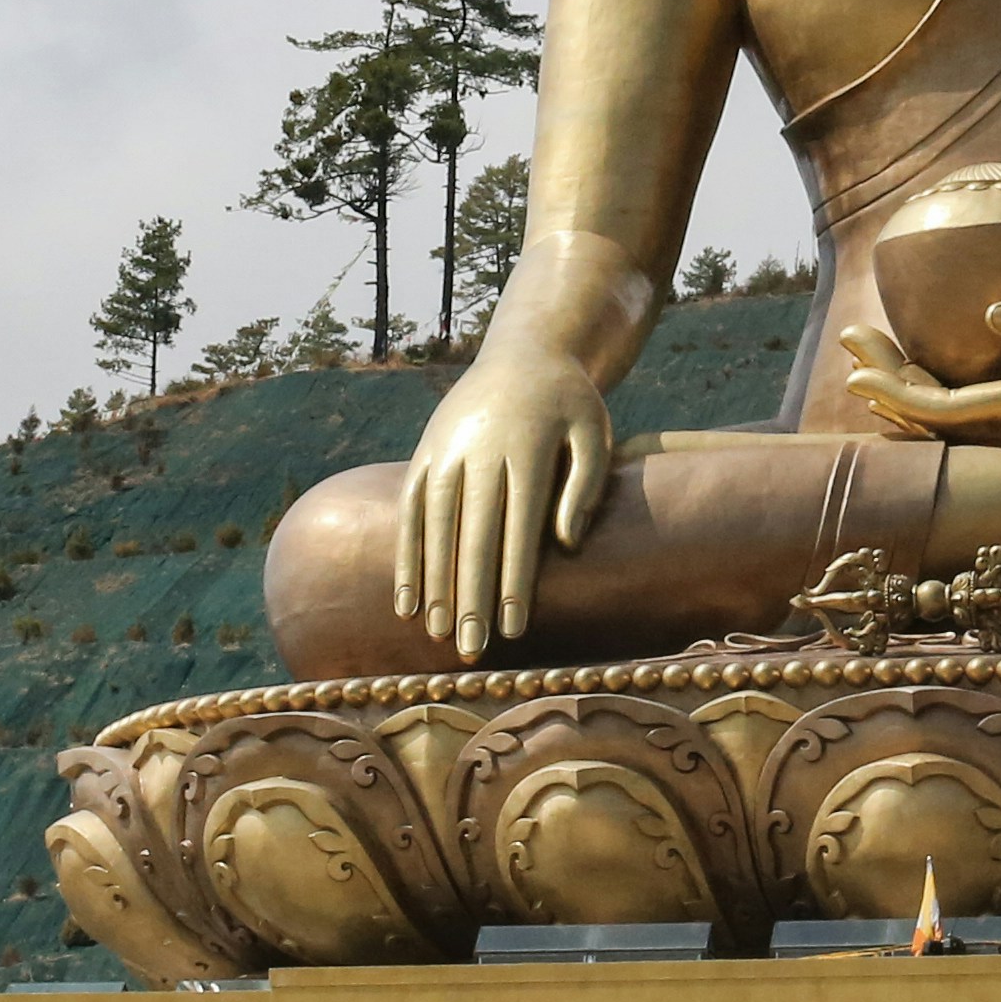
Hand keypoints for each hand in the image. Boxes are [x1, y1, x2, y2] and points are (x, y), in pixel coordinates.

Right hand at [393, 344, 615, 662]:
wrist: (523, 351)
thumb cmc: (569, 404)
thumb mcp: (594, 431)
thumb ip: (586, 486)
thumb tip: (566, 544)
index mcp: (527, 450)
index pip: (518, 528)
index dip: (514, 580)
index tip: (512, 628)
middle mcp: (480, 453)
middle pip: (473, 536)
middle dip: (471, 597)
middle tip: (471, 650)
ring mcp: (445, 453)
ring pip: (435, 528)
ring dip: (435, 585)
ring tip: (438, 634)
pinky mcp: (423, 455)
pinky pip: (408, 512)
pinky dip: (406, 558)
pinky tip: (406, 601)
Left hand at [836, 297, 1000, 439]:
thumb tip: (989, 313)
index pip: (945, 411)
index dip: (897, 392)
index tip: (855, 368)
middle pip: (934, 415)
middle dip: (887, 378)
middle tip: (848, 338)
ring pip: (948, 415)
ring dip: (904, 385)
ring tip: (866, 347)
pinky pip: (969, 411)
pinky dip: (935, 392)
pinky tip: (916, 371)